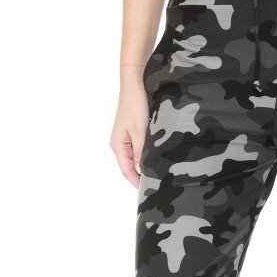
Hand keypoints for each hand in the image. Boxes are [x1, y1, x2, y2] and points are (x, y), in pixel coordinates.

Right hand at [110, 73, 148, 187]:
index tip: (148, 192)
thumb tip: (140, 172)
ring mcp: (127, 139)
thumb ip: (140, 152)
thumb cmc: (135, 105)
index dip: (136, 182)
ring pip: (136, 159)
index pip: (126, 171)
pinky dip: (147, 157)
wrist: (136, 84)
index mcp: (118, 145)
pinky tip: (157, 160)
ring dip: (145, 167)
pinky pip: (140, 150)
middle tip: (157, 186)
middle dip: (141, 177)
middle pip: (130, 167)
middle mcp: (120, 144)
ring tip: (159, 176)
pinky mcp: (135, 133)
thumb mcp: (140, 131)